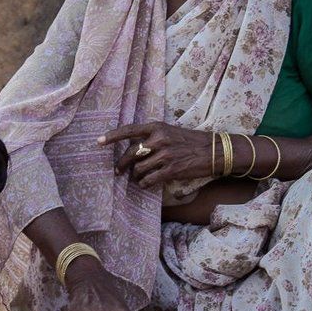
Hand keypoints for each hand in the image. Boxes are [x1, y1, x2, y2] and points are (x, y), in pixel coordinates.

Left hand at [99, 122, 213, 187]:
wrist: (213, 151)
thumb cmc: (189, 141)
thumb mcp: (170, 131)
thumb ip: (152, 137)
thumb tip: (133, 149)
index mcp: (157, 127)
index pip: (129, 130)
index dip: (112, 136)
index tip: (99, 141)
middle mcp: (159, 139)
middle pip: (131, 154)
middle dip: (121, 165)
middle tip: (118, 171)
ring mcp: (165, 155)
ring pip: (139, 169)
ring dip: (135, 176)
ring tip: (136, 178)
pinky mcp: (171, 169)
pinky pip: (149, 179)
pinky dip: (144, 183)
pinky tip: (145, 184)